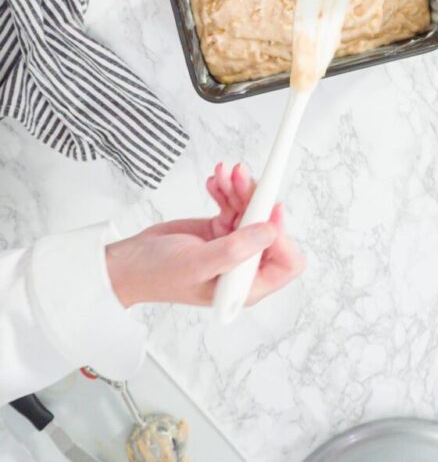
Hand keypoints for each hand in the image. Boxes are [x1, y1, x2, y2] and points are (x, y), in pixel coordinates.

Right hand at [106, 163, 305, 308]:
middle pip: (269, 228)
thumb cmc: (156, 275)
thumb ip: (235, 249)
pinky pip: (234, 203)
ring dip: (240, 189)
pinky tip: (214, 182)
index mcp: (245, 287)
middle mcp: (244, 267)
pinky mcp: (221, 229)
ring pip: (252, 210)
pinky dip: (227, 190)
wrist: (129, 263)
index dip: (281, 233)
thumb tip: (271, 231)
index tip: (268, 206)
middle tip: (240, 176)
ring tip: (225, 174)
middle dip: (257, 200)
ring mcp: (233, 246)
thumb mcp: (198, 263)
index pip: (285, 263)